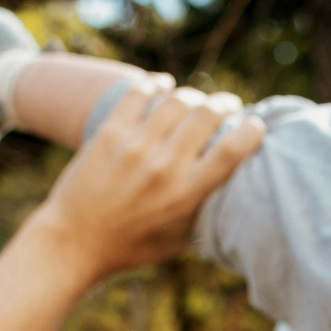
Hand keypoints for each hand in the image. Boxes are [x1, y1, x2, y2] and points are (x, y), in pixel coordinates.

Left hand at [33, 77, 263, 279]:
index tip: (256, 126)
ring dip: (193, 95)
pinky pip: (139, 94)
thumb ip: (202, 212)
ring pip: (176, 100)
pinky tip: (164, 85)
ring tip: (196, 100)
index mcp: (186, 194)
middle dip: (224, 104)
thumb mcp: (177, 239)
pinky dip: (156, 84)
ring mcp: (135, 146)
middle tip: (228, 106)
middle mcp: (164, 166)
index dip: (250, 132)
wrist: (75, 241)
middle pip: (206, 115)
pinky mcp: (110, 133)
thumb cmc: (131, 246)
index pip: (230, 152)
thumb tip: (228, 190)